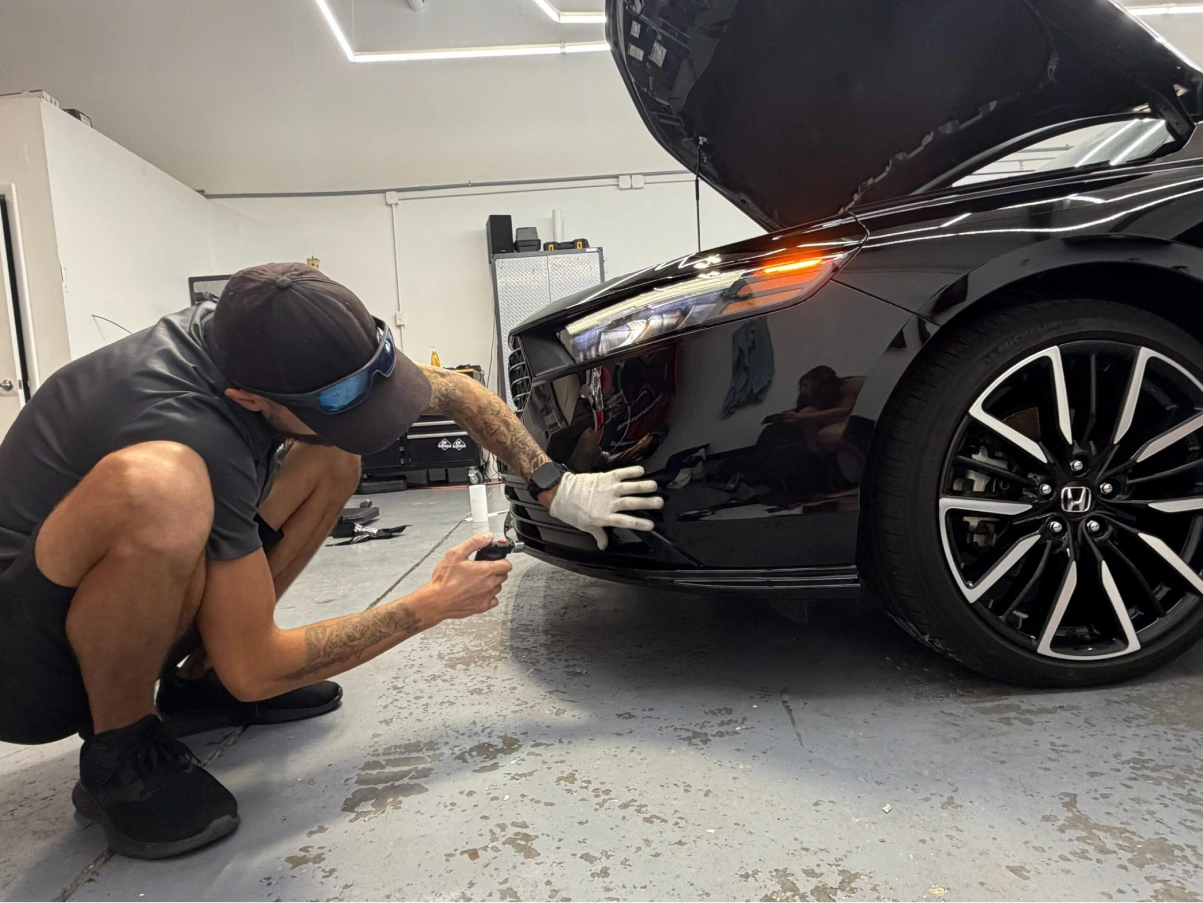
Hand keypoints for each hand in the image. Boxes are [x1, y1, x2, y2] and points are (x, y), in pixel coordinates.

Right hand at [424, 534, 511, 621]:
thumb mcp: (456, 553)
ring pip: (498, 588)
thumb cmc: (445, 579)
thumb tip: (487, 537)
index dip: (502, 561)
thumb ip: (474, 542)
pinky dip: (488, 596)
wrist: (437, 601)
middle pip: (503, 576)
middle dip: (496, 571)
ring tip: (478, 580)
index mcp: (486, 570)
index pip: (507, 565)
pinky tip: (478, 592)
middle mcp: (490, 584)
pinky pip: (493, 601)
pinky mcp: (482, 607)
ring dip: (492, 583)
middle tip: (483, 569)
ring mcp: (487, 597)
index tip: (496, 560)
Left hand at [548, 466, 664, 550]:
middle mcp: (609, 502)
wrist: (561, 493)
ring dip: (642, 486)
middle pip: (631, 503)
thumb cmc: (573, 512)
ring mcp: (607, 488)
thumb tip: (604, 546)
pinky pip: (620, 473)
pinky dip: (630, 471)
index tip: (651, 525)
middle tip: (660, 502)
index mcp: (605, 517)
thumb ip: (598, 535)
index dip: (638, 523)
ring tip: (655, 486)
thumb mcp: (585, 526)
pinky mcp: (605, 477)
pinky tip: (641, 470)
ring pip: (628, 487)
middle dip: (647, 503)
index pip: (625, 521)